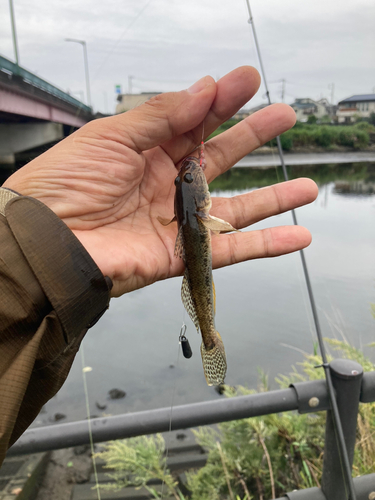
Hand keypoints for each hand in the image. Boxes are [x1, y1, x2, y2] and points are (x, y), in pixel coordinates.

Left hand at [3, 66, 317, 296]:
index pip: (194, 121)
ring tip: (308, 187)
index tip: (248, 80)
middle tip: (285, 116)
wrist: (47, 242)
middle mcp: (166, 184)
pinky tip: (297, 235)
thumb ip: (162, 116)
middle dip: (253, 137)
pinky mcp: (180, 255)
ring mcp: (176, 221)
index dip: (222, 100)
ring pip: (234, 209)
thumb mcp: (112, 136)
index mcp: (147, 151)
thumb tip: (205, 89)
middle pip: (220, 159)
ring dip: (273, 198)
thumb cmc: (66, 183)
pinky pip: (231, 251)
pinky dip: (266, 245)